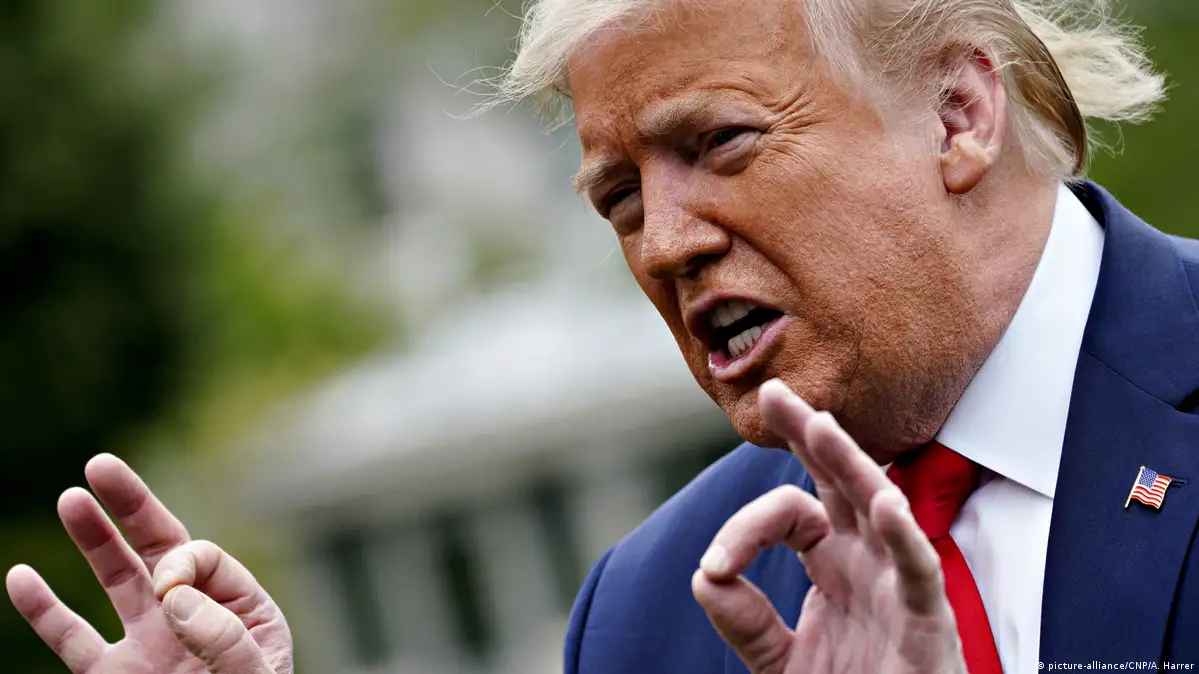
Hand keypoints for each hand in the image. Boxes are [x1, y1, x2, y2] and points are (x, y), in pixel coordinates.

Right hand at [6, 454, 293, 673]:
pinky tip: (21, 576)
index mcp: (241, 609)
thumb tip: (172, 592)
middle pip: (158, 549)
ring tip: (70, 497)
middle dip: (130, 508)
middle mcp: (193, 618)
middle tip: (100, 466)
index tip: (168, 593)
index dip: (178, 562)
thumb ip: (223, 637)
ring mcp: (149, 646)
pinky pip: (73, 639)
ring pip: (114, 582)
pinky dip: (45, 610)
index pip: (200, 559)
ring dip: (93, 541)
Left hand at [691, 380, 965, 673]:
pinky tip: (886, 505)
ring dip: (850, 465)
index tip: (714, 567)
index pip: (790, 513)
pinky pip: (920, 570)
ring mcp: (898, 585)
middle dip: (809, 434)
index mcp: (833, 564)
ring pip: (879, 507)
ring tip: (820, 425)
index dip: (746, 528)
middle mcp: (866, 562)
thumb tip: (704, 576)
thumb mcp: (779, 661)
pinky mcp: (928, 620)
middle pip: (839, 481)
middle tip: (775, 391)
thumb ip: (744, 621)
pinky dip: (905, 537)